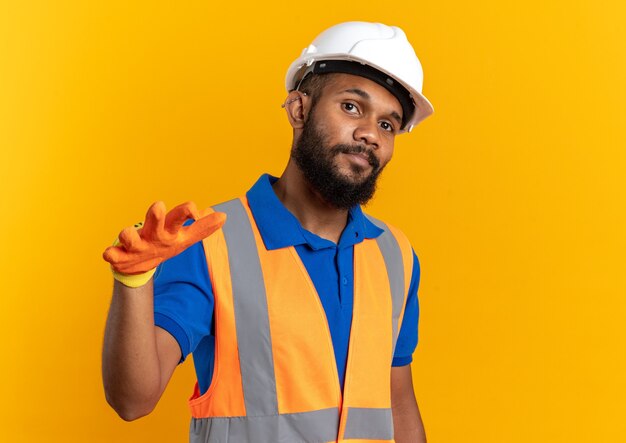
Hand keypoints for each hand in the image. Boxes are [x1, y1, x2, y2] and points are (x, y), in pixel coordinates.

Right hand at [103, 201, 225, 274]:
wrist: (140, 264)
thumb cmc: (164, 244)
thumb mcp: (185, 239)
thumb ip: (203, 229)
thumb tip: (223, 217)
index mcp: (169, 228)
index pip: (179, 214)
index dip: (186, 211)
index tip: (195, 213)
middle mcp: (152, 232)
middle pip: (154, 220)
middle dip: (156, 214)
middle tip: (159, 206)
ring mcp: (135, 243)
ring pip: (128, 235)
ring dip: (127, 234)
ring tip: (127, 234)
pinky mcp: (120, 256)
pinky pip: (112, 254)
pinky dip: (111, 254)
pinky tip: (109, 254)